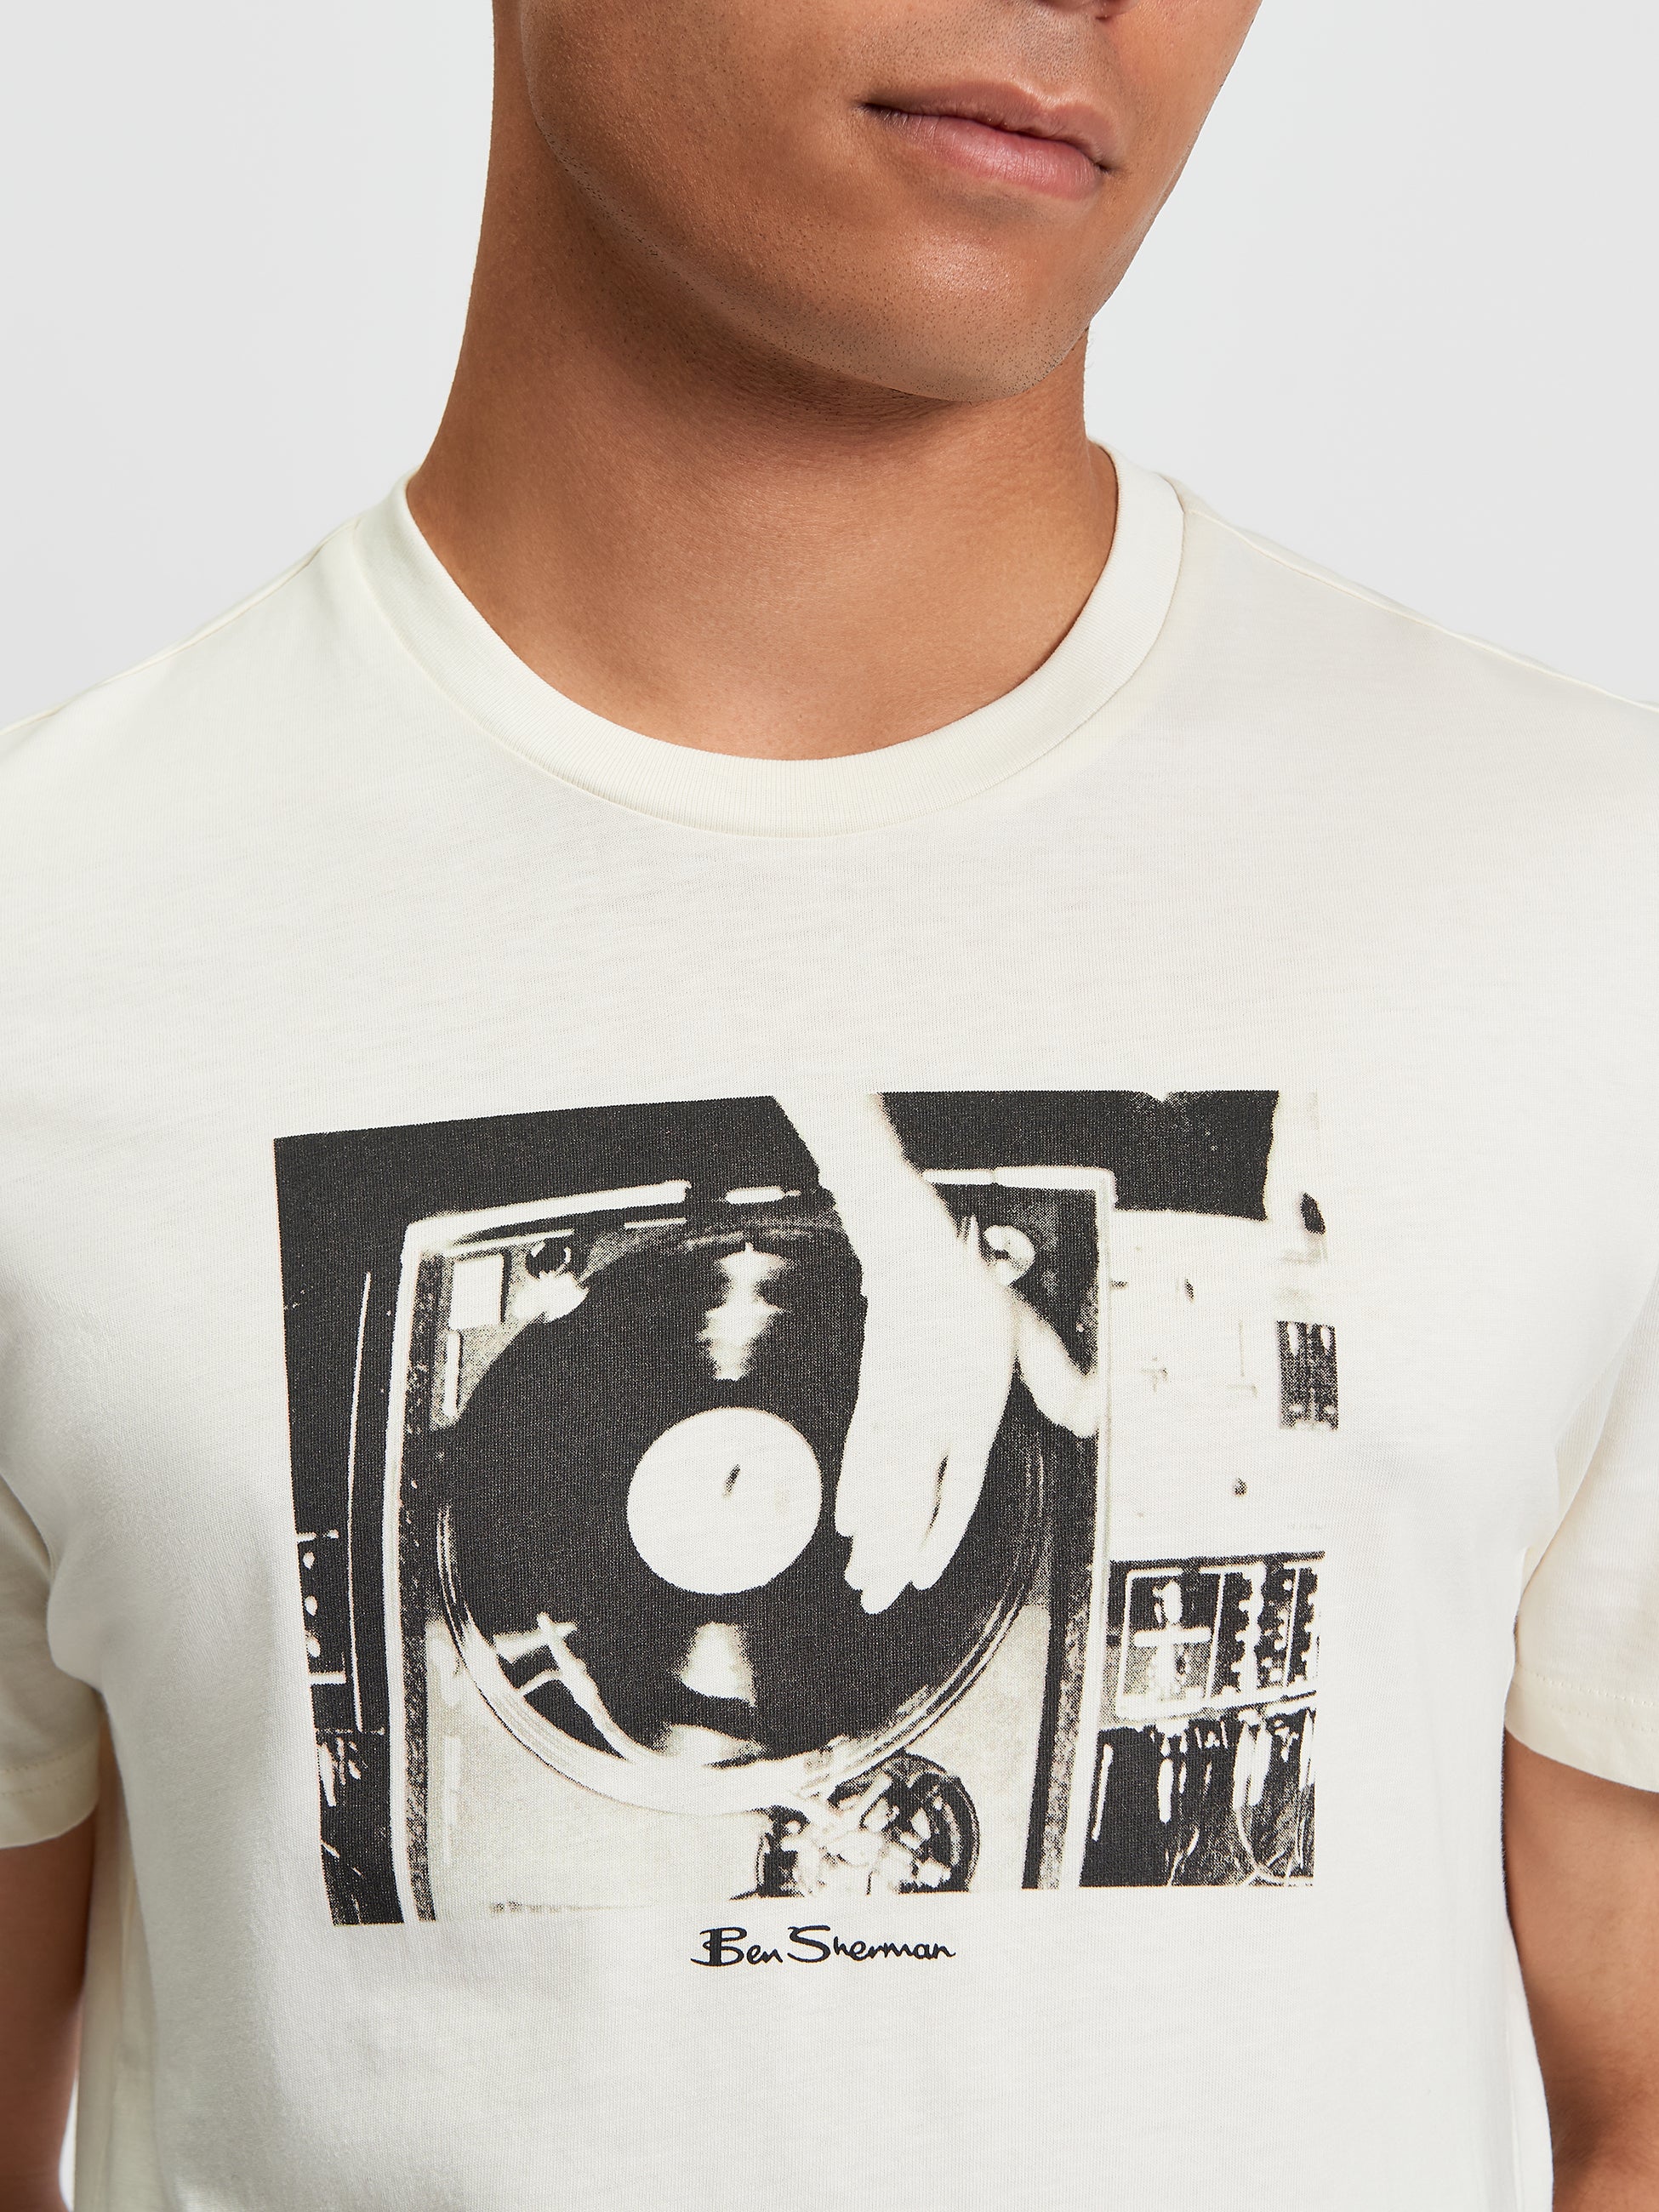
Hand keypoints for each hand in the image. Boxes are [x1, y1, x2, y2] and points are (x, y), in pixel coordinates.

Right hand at [834, 1204, 1018, 1613]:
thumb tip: (1091, 1413)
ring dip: (869, 1537)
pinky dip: (852, 1491)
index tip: (920, 1574)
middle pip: (905, 1505)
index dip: (935, 1541)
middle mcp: (927, 1422)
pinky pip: (859, 1457)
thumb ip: (1058, 1380)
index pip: (953, 1495)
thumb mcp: (1030, 1336)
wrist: (919, 1261)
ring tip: (860, 1576)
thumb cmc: (974, 1296)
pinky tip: (847, 1518)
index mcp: (969, 1414)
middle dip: (889, 1557)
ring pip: (878, 1489)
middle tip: (875, 1599)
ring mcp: (894, 1413)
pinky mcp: (872, 1399)